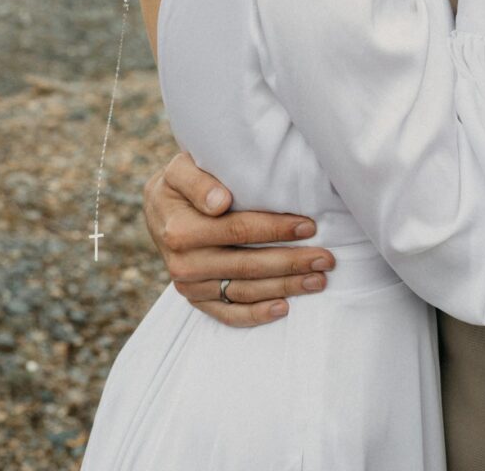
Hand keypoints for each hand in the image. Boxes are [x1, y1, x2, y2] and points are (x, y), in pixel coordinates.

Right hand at [143, 152, 335, 325]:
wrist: (158, 209)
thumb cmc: (179, 183)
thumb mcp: (181, 170)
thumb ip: (198, 182)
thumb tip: (220, 202)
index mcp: (181, 230)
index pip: (238, 230)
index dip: (276, 229)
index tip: (309, 227)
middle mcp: (183, 263)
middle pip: (248, 265)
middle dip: (291, 262)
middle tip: (326, 259)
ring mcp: (189, 285)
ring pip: (244, 290)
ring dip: (284, 287)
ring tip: (318, 280)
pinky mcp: (195, 299)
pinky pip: (227, 313)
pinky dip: (255, 315)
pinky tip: (283, 308)